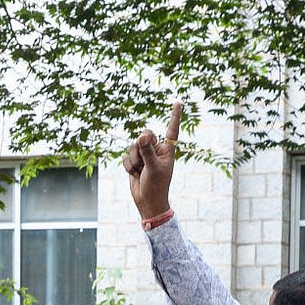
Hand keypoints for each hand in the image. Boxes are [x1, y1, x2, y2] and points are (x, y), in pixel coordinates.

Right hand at [124, 102, 181, 218]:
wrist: (148, 202)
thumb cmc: (156, 187)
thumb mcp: (153, 168)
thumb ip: (147, 151)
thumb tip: (142, 136)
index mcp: (167, 150)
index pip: (171, 130)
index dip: (174, 116)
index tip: (179, 102)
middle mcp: (156, 150)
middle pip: (144, 135)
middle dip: (140, 148)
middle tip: (144, 163)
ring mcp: (145, 155)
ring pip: (133, 146)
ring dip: (134, 160)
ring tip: (140, 171)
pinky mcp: (135, 161)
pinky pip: (126, 156)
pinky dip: (128, 166)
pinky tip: (135, 174)